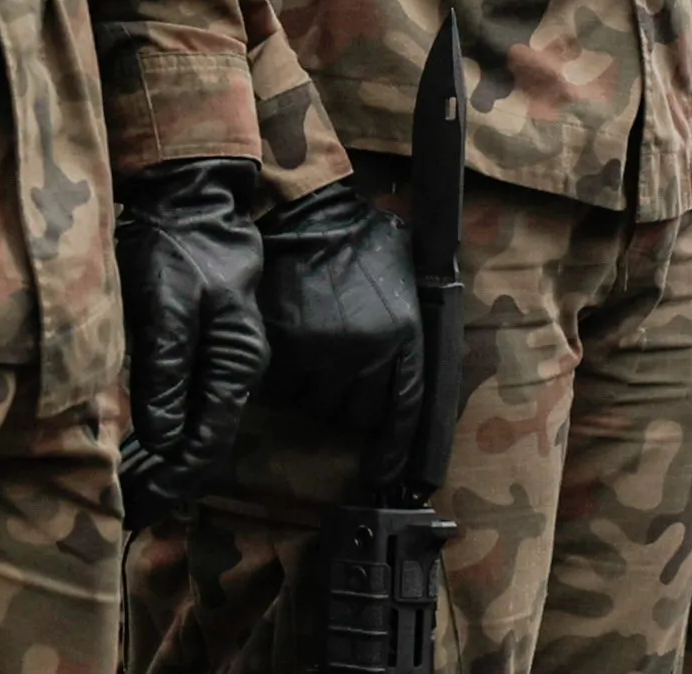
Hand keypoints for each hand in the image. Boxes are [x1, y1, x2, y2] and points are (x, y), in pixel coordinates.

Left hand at [116, 159, 268, 524]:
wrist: (191, 201)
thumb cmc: (175, 246)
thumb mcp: (164, 303)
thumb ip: (166, 368)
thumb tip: (163, 435)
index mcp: (234, 362)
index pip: (207, 444)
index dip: (171, 484)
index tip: (133, 512)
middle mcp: (236, 369)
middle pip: (205, 446)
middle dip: (165, 485)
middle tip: (121, 515)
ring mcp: (223, 363)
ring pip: (197, 432)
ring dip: (162, 466)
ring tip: (124, 495)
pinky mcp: (205, 353)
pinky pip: (188, 411)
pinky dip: (162, 439)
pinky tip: (137, 453)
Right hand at [258, 179, 423, 485]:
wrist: (307, 217)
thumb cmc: (360, 246)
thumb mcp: (404, 286)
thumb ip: (408, 333)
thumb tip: (409, 390)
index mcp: (404, 336)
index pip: (405, 411)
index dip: (394, 450)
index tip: (384, 474)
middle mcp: (368, 353)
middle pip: (357, 416)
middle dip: (349, 406)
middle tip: (339, 380)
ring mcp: (323, 354)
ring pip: (317, 407)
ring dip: (315, 394)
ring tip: (314, 357)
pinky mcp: (283, 351)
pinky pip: (282, 391)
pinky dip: (284, 382)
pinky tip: (290, 352)